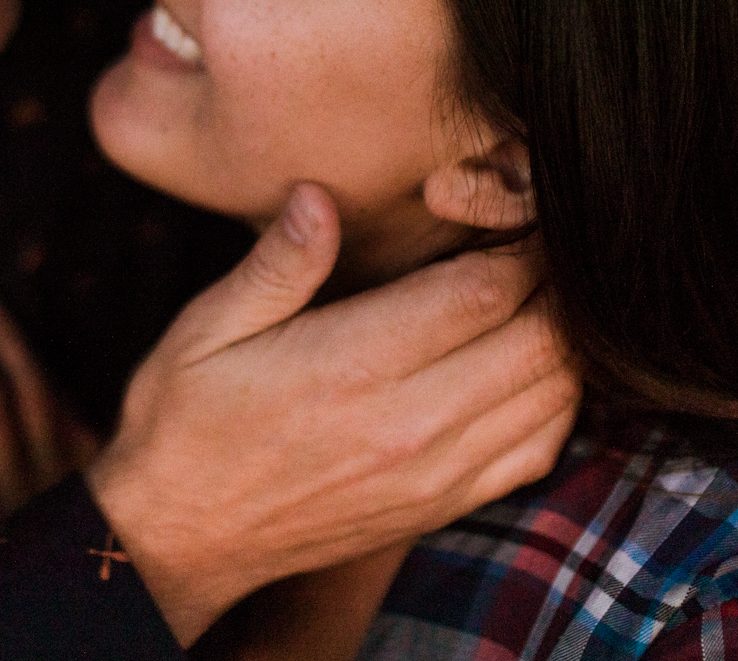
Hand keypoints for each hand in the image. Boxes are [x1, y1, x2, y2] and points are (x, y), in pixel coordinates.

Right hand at [85, 184, 579, 645]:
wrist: (176, 540)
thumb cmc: (185, 420)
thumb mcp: (206, 326)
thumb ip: (276, 262)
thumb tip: (318, 196)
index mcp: (353, 368)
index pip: (483, 292)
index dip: (514, 241)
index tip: (504, 208)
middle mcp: (410, 427)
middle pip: (540, 340)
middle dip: (551, 281)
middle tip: (527, 240)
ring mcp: (435, 476)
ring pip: (555, 394)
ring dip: (560, 336)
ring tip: (530, 293)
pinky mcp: (442, 506)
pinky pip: (540, 448)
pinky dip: (555, 398)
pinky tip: (523, 362)